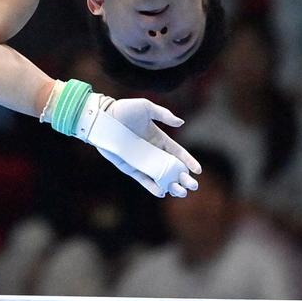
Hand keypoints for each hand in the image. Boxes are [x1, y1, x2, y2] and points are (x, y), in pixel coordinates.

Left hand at [77, 94, 201, 197]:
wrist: (103, 118)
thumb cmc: (124, 110)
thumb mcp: (146, 108)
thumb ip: (164, 115)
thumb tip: (181, 123)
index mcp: (159, 138)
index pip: (177, 153)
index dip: (188, 161)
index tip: (198, 170)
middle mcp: (152, 151)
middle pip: (171, 168)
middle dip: (183, 177)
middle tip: (193, 186)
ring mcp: (141, 160)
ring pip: (159, 176)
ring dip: (171, 185)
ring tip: (181, 193)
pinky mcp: (130, 167)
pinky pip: (143, 179)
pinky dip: (152, 187)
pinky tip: (162, 193)